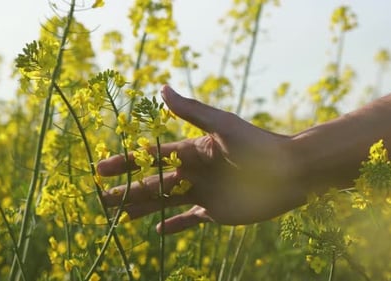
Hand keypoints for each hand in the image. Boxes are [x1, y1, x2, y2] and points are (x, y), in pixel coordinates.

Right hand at [97, 85, 304, 233]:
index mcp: (192, 151)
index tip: (101, 168)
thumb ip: (192, 111)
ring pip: (165, 202)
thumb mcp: (222, 125)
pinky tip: (157, 231)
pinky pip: (189, 219)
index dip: (126, 163)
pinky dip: (174, 224)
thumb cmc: (257, 146)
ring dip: (142, 208)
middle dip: (127, 190)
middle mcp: (193, 171)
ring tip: (119, 215)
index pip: (151, 158)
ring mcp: (203, 192)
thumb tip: (162, 89)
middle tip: (101, 198)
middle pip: (152, 183)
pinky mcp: (215, 211)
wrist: (289, 172)